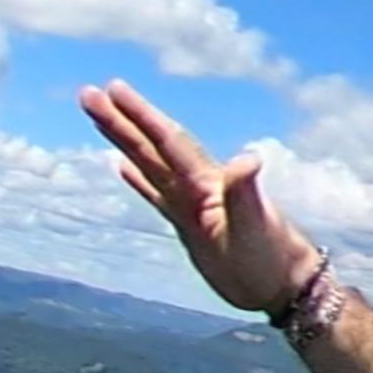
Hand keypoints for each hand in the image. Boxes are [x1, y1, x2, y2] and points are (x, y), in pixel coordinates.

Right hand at [79, 79, 317, 317]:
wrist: (283, 284)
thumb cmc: (271, 256)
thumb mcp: (256, 226)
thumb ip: (246, 193)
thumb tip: (247, 158)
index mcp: (207, 183)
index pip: (168, 142)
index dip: (142, 115)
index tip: (114, 89)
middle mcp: (196, 186)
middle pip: (151, 146)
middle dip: (121, 120)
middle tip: (89, 92)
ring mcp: (191, 204)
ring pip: (149, 164)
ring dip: (124, 140)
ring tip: (100, 116)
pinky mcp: (188, 224)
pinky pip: (156, 194)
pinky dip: (138, 178)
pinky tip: (123, 166)